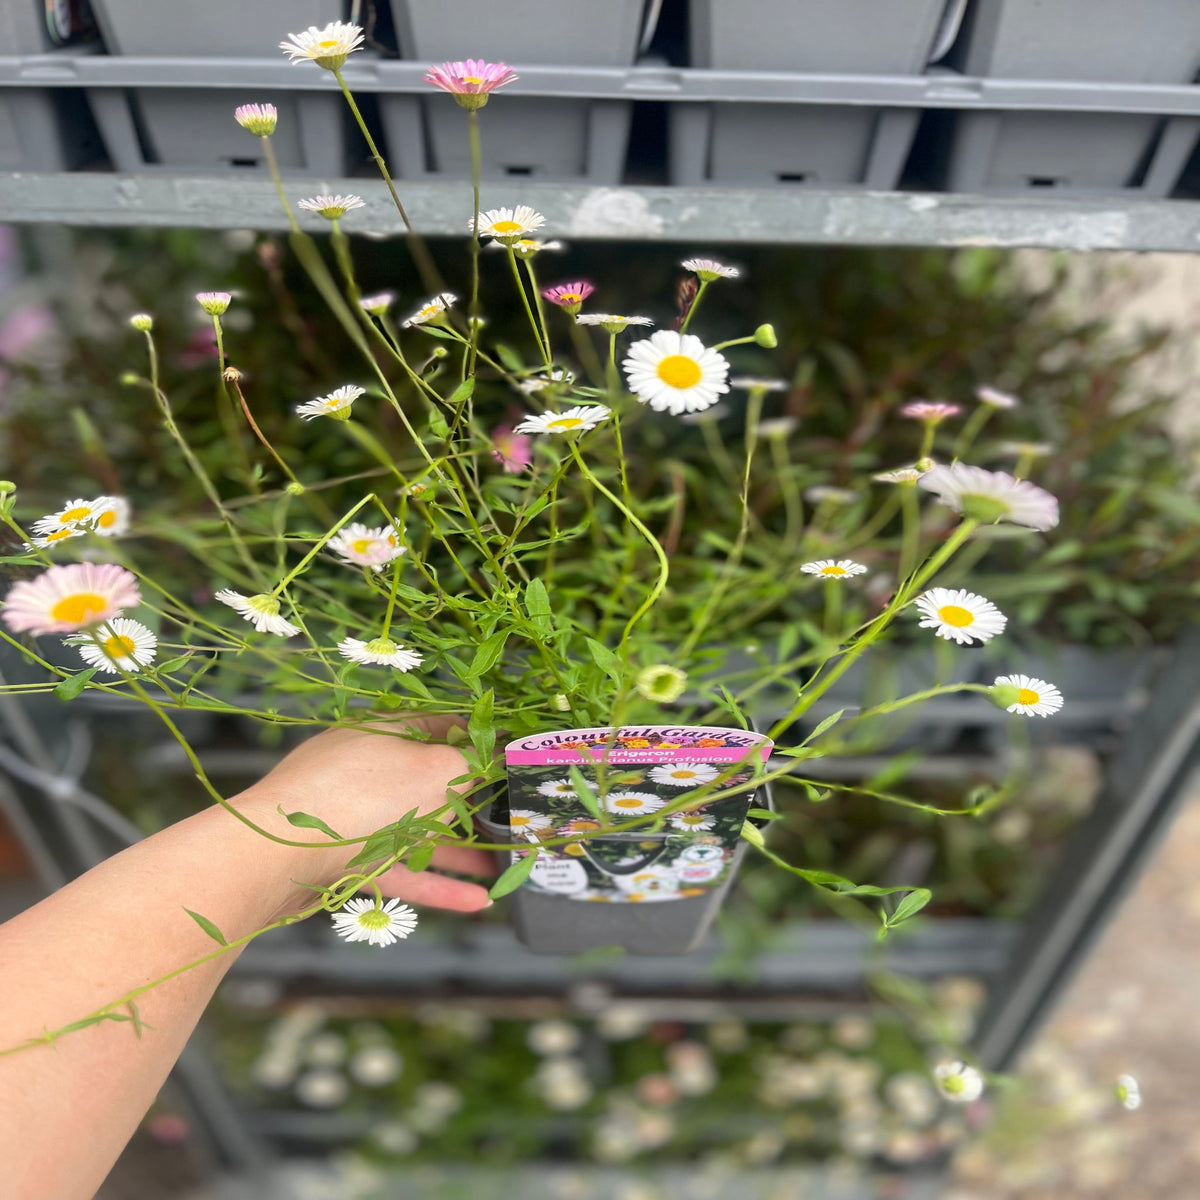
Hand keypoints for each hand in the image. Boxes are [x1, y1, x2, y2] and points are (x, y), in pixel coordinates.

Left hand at [231, 717, 493, 916]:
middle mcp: (366, 767)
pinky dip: (435, 884)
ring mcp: (350, 813)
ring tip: (502, 867)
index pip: (442, 726)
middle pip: (430, 782)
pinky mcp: (340, 857)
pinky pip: (397, 868)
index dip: (480, 740)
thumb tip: (490, 758)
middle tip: (512, 819)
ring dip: (461, 851)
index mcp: (386, 731)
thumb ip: (471, 763)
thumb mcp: (436, 769)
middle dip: (474, 804)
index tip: (512, 760)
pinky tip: (473, 902)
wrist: (273, 854)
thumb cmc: (360, 796)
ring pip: (416, 830)